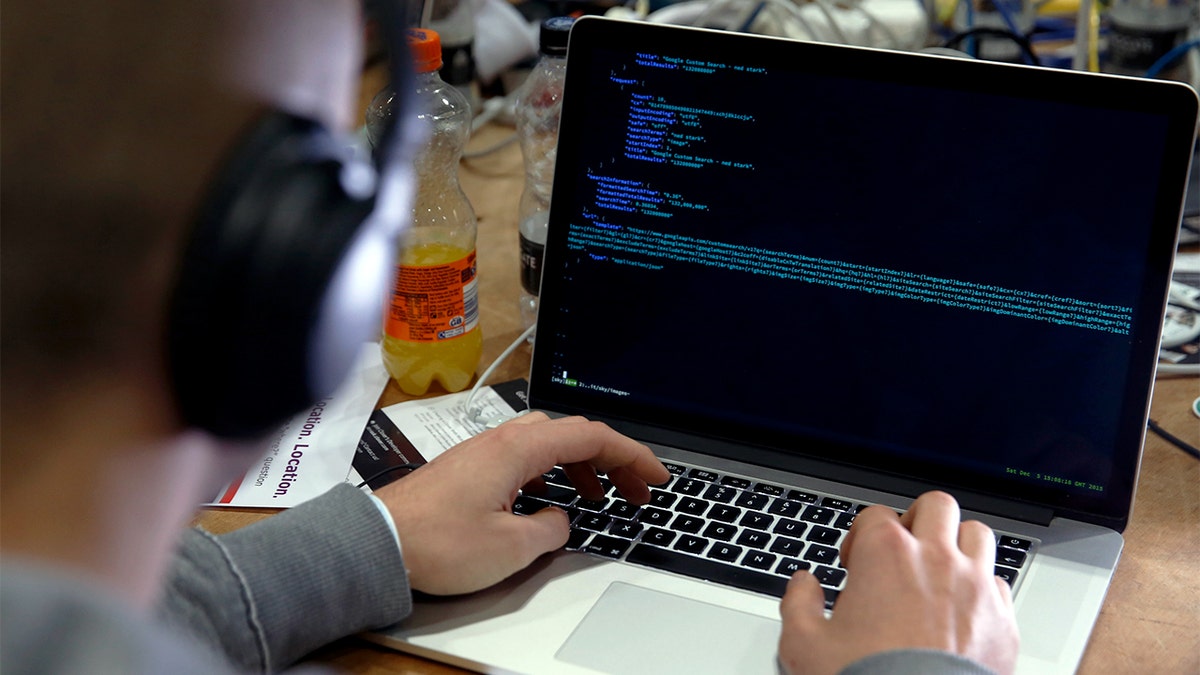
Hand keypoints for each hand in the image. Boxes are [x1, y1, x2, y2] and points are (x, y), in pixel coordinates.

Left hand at [371, 412, 668, 594]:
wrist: (378, 543)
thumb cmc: (435, 542)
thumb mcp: (511, 547)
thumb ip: (550, 529)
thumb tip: (560, 520)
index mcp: (518, 449)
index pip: (592, 437)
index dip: (632, 455)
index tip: (656, 475)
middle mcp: (501, 442)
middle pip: (572, 434)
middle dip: (612, 460)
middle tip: (636, 490)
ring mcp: (483, 453)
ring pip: (547, 445)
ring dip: (581, 466)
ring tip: (599, 497)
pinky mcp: (469, 469)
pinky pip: (524, 459)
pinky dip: (551, 473)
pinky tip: (550, 500)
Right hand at [778, 491, 1018, 674]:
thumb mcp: (805, 646)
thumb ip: (798, 604)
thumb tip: (803, 585)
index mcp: (885, 555)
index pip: (875, 515)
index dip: (860, 537)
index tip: (856, 565)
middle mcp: (935, 559)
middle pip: (936, 506)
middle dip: (917, 520)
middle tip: (903, 550)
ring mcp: (975, 586)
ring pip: (977, 534)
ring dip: (957, 544)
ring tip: (939, 570)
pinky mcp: (1002, 619)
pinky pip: (999, 582)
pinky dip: (982, 588)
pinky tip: (964, 609)